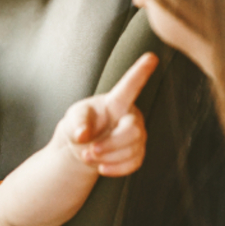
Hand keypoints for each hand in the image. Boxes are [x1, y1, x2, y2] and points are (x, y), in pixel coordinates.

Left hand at [55, 53, 157, 175]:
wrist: (83, 148)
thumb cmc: (80, 125)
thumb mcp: (73, 119)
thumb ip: (76, 124)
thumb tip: (83, 135)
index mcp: (115, 102)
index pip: (129, 87)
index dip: (139, 73)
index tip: (151, 57)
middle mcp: (131, 116)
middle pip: (133, 131)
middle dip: (110, 144)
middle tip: (89, 150)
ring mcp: (137, 135)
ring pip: (132, 149)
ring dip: (108, 157)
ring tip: (88, 156)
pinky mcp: (137, 153)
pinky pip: (134, 163)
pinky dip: (115, 168)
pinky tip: (101, 168)